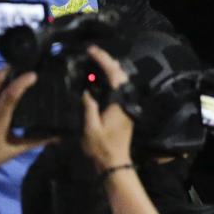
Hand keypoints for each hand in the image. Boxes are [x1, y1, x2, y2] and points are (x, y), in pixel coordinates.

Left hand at [0, 67, 50, 182]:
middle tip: (30, 66)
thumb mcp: (14, 151)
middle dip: (13, 68)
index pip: (10, 94)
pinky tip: (10, 89)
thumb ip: (35, 141)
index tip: (34, 74)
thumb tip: (57, 137)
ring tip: (23, 75)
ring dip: (8, 75)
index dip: (22, 82)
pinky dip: (1, 84)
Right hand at [80, 45, 133, 172]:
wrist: (115, 162)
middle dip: (107, 61)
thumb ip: (88, 107)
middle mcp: (126, 100)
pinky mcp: (124, 109)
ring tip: (94, 62)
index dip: (103, 60)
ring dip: (109, 69)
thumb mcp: (90, 128)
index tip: (91, 51)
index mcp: (120, 101)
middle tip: (92, 53)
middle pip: (120, 73)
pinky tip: (98, 80)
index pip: (113, 74)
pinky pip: (119, 88)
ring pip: (121, 80)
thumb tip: (86, 90)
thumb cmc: (102, 147)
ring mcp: (127, 104)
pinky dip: (110, 80)